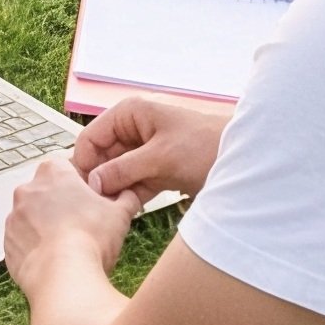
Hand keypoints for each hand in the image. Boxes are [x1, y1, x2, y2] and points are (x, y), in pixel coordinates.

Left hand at [0, 153, 141, 303]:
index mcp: (53, 173)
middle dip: (61, 206)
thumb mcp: (119, 214)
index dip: (79, 184)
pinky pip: (23, 242)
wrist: (63, 276)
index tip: (89, 200)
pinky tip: (54, 260)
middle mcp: (27, 190)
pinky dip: (36, 248)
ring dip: (47, 228)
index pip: (65, 167)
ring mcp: (14, 218)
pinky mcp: (7, 244)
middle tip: (82, 226)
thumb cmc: (90, 239)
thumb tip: (129, 196)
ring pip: (32, 218)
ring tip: (68, 247)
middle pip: (47, 193)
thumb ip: (125, 199)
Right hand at [75, 91, 224, 205]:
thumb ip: (123, 169)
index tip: (81, 189)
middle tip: (96, 205)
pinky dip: (129, 196)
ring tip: (111, 210)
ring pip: (116, 173)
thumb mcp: (160, 158)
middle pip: (101, 157)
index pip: (91, 138)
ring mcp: (144, 151)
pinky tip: (126, 210)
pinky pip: (132, 183)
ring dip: (114, 190)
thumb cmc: (207, 145)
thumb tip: (93, 182)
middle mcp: (134, 130)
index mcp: (130, 114)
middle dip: (99, 180)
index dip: (83, 163)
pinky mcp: (156, 170)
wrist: (243, 159)